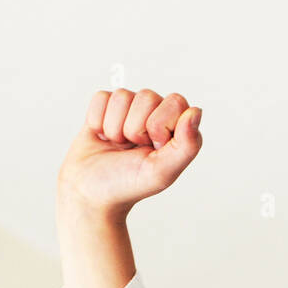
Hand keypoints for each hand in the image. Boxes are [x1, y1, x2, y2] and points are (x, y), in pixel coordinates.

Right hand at [57, 88, 202, 220]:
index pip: (176, 103)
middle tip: (132, 149)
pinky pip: (102, 98)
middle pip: (147, 96)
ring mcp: (131, 109)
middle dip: (135, 127)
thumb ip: (187, 145)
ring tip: (118, 146)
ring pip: (123, 96)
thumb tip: (196, 111)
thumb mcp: (162, 172)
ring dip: (115, 127)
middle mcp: (156, 115)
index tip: (153, 147)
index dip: (160, 125)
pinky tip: (103, 137)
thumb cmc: (128, 185)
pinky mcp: (107, 106)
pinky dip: (98, 121)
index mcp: (177, 130)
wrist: (90, 192)